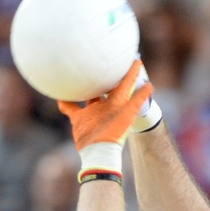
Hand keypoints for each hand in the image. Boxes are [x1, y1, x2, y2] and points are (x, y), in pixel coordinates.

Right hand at [59, 59, 158, 179]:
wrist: (98, 152)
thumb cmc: (114, 132)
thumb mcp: (128, 113)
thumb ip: (138, 99)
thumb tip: (150, 85)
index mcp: (117, 103)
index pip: (125, 84)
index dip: (131, 72)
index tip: (134, 58)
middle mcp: (105, 106)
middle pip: (106, 87)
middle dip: (107, 76)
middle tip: (104, 61)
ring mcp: (91, 113)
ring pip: (88, 96)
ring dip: (85, 87)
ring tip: (81, 74)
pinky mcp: (79, 120)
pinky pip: (70, 108)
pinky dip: (64, 103)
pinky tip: (59, 95)